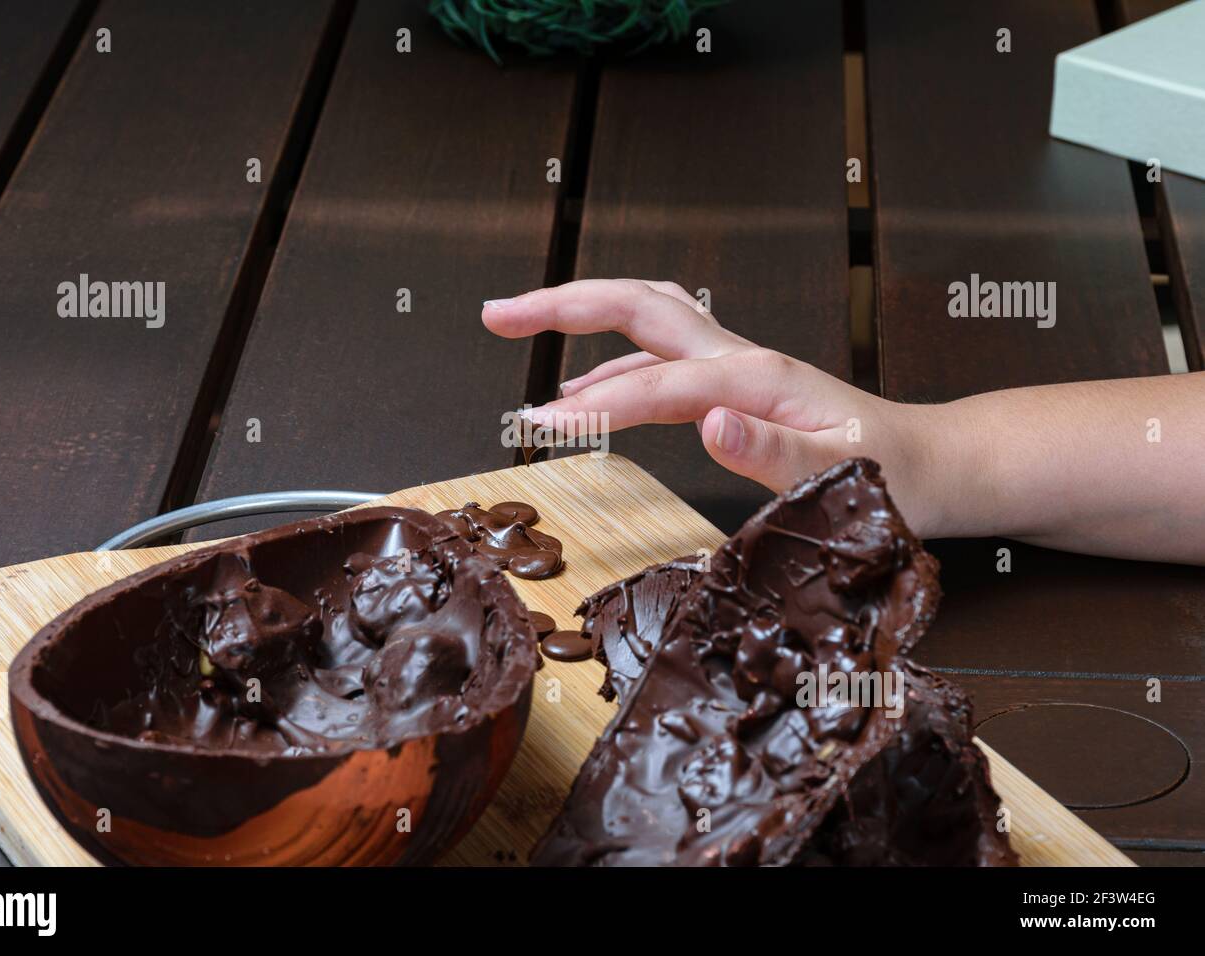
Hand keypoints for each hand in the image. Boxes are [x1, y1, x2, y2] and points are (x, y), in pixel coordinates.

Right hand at [482, 279, 952, 536]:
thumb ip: (776, 451)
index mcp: (759, 378)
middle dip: (563, 302)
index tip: (541, 425)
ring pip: (643, 324)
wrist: (937, 462)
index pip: (659, 383)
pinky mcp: (736, 385)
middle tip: (498, 312)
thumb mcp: (849, 475)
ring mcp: (736, 367)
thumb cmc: (900, 476)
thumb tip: (709, 425)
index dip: (598, 405)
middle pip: (637, 306)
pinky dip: (611, 367)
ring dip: (578, 322)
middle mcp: (741, 359)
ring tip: (518, 332)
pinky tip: (587, 391)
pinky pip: (658, 361)